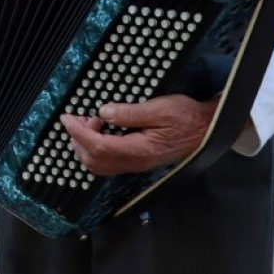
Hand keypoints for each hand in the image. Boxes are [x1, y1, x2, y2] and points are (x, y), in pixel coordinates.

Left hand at [60, 94, 217, 175]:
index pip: (99, 147)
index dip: (79, 132)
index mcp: (140, 150)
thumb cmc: (187, 117)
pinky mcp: (137, 161)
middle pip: (94, 160)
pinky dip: (94, 148)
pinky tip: (100, 131)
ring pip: (98, 165)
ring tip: (90, 123)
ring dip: (85, 145)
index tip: (67, 118)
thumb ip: (130, 113)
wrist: (207, 130)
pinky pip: (107, 162)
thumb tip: (104, 112)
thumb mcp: (161, 108)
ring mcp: (136, 164)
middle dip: (78, 139)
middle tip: (80, 117)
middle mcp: (135, 162)